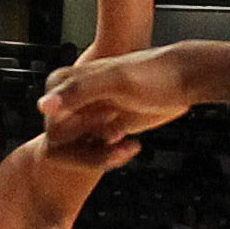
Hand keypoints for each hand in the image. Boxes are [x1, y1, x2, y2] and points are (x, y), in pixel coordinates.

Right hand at [38, 44, 195, 162]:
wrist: (186, 79)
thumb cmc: (152, 73)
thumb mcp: (113, 80)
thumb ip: (77, 91)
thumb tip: (43, 107)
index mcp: (72, 82)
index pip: (51, 120)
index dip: (70, 132)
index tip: (94, 128)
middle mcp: (80, 100)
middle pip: (65, 138)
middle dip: (86, 148)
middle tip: (114, 137)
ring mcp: (96, 114)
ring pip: (82, 147)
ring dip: (100, 155)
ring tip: (125, 145)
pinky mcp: (113, 126)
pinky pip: (101, 150)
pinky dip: (113, 155)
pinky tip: (131, 147)